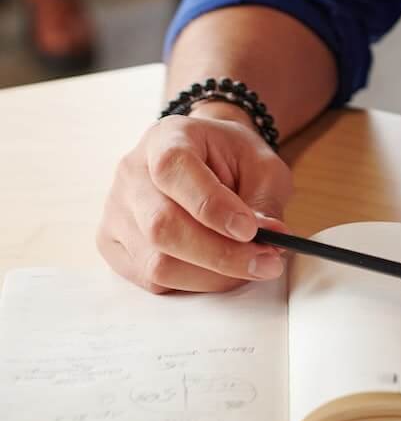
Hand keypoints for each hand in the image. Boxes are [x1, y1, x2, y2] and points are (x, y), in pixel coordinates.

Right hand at [97, 108, 293, 293]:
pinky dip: (194, 283)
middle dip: (219, 253)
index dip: (211, 206)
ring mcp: (116, 211)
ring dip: (211, 275)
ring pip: (156, 262)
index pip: (173, 169)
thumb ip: (263, 203)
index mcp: (166, 137)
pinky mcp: (113, 245)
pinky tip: (220, 270)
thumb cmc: (233, 160)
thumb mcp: (261, 166)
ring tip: (251, 267)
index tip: (250, 230)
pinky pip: (151, 280)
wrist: (206, 159)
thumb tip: (267, 241)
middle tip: (266, 260)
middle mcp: (131, 172)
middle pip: (162, 226)